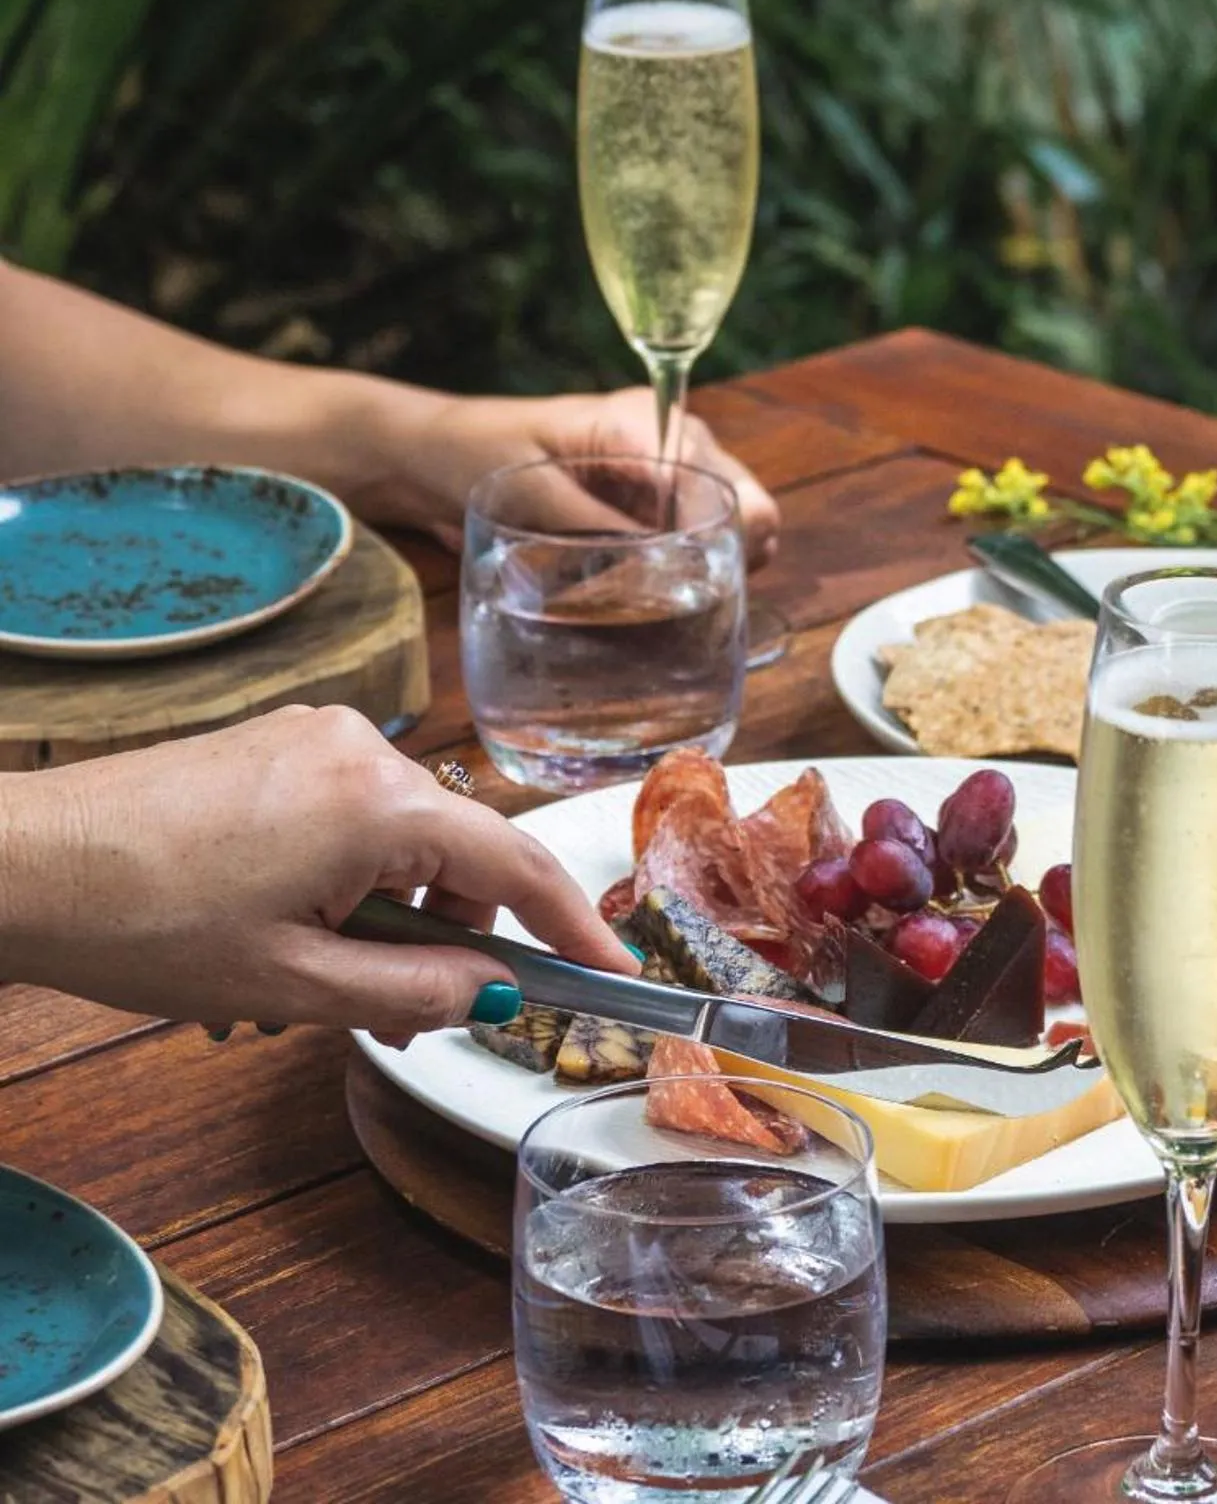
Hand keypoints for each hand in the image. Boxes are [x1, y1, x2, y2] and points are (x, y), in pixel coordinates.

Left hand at [0, 707, 636, 1039]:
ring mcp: (315, 738)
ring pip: (404, 841)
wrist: (11, 863)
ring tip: (316, 988)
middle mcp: (363, 749)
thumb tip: (495, 994)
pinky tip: (289, 937)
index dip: (573, 926)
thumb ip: (414, 989)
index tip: (614, 971)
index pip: (515, 865)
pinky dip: (349, 882)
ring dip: (390, 917)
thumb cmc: (138, 921)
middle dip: (450, 940)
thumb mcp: (292, 982)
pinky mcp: (276, 745)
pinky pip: (354, 818)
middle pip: (459, 855)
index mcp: (379, 801)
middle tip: (410, 1020)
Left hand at [360, 386, 781, 566]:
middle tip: (693, 602)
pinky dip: (703, 577)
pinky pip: (708, 546)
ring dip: (721, 571)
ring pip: (737, 529)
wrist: (437, 456)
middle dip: (732, 555)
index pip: (708, 475)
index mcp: (640, 420)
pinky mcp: (661, 512)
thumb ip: (592, 525)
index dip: (711, 532)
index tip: (687, 579)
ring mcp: (672, 480)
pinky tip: (673, 603)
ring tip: (680, 609)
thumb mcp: (526, 491)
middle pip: (744, 502)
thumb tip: (653, 565)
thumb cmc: (472, 451)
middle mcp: (672, 444)